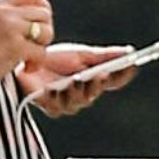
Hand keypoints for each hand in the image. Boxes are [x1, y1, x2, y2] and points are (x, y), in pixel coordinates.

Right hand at [0, 0, 54, 91]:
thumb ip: (6, 18)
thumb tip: (34, 22)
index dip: (42, 7)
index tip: (39, 24)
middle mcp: (5, 12)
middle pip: (44, 13)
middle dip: (44, 31)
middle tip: (33, 46)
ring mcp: (11, 28)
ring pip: (47, 31)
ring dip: (42, 47)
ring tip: (28, 58)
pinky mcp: (16, 47)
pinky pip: (41, 53)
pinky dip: (36, 64)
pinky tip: (25, 69)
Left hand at [16, 43, 138, 116]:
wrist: (27, 61)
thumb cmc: (53, 59)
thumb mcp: (81, 54)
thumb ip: (104, 56)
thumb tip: (128, 52)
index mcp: (93, 80)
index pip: (113, 80)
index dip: (123, 75)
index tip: (132, 64)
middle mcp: (83, 94)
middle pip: (96, 92)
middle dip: (98, 83)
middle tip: (101, 73)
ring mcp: (67, 102)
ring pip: (78, 101)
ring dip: (79, 90)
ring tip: (78, 79)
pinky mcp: (49, 107)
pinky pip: (58, 106)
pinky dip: (58, 96)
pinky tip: (55, 88)